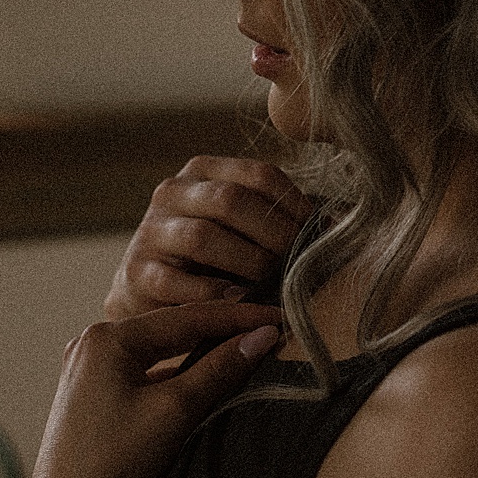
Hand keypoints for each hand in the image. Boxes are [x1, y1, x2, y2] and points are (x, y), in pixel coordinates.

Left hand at [26, 299, 282, 477]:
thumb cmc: (115, 462)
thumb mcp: (175, 410)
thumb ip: (220, 368)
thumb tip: (261, 335)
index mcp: (106, 338)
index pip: (188, 318)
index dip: (238, 317)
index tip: (277, 316)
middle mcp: (91, 345)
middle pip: (170, 330)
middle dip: (219, 331)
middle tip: (265, 329)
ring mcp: (86, 370)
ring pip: (157, 352)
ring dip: (197, 353)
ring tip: (241, 350)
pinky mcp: (88, 396)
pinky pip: (142, 372)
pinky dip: (173, 374)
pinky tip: (199, 379)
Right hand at [105, 158, 316, 318]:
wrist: (149, 296)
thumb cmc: (214, 261)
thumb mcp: (242, 229)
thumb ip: (279, 220)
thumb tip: (341, 226)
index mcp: (204, 171)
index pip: (259, 175)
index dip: (297, 205)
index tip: (324, 236)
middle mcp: (173, 192)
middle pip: (232, 201)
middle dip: (274, 234)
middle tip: (300, 264)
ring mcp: (151, 230)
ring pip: (203, 237)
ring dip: (247, 264)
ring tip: (274, 287)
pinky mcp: (136, 271)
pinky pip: (179, 283)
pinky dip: (215, 296)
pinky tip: (240, 305)